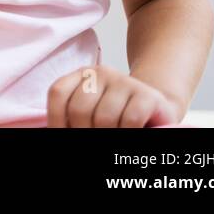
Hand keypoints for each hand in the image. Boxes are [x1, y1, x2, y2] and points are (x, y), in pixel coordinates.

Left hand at [47, 64, 181, 126]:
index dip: (55, 119)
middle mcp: (100, 73)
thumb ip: (75, 117)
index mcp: (82, 76)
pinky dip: (126, 133)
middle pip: (79, 109)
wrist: (158, 108)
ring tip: (113, 138)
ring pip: (104, 118)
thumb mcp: (92, 111)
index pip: (58, 93)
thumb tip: (57, 132)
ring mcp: (124, 81)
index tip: (62, 135)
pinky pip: (130, 120)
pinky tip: (129, 134)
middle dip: (83, 132)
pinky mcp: (147, 95)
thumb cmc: (118, 114)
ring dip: (107, 135)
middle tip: (93, 141)